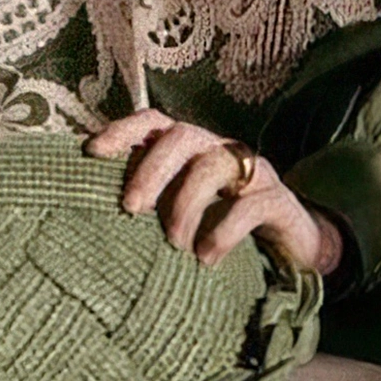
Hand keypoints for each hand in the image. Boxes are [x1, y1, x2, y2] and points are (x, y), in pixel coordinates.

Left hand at [84, 109, 343, 272]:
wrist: (291, 250)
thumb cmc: (218, 226)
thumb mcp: (178, 211)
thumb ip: (147, 202)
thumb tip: (89, 208)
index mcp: (189, 147)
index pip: (153, 122)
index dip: (122, 130)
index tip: (92, 151)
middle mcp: (218, 149)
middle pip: (181, 138)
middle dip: (151, 171)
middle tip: (130, 208)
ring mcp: (253, 171)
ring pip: (214, 166)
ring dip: (186, 205)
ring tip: (173, 244)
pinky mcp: (280, 200)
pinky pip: (251, 205)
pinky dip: (224, 232)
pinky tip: (206, 258)